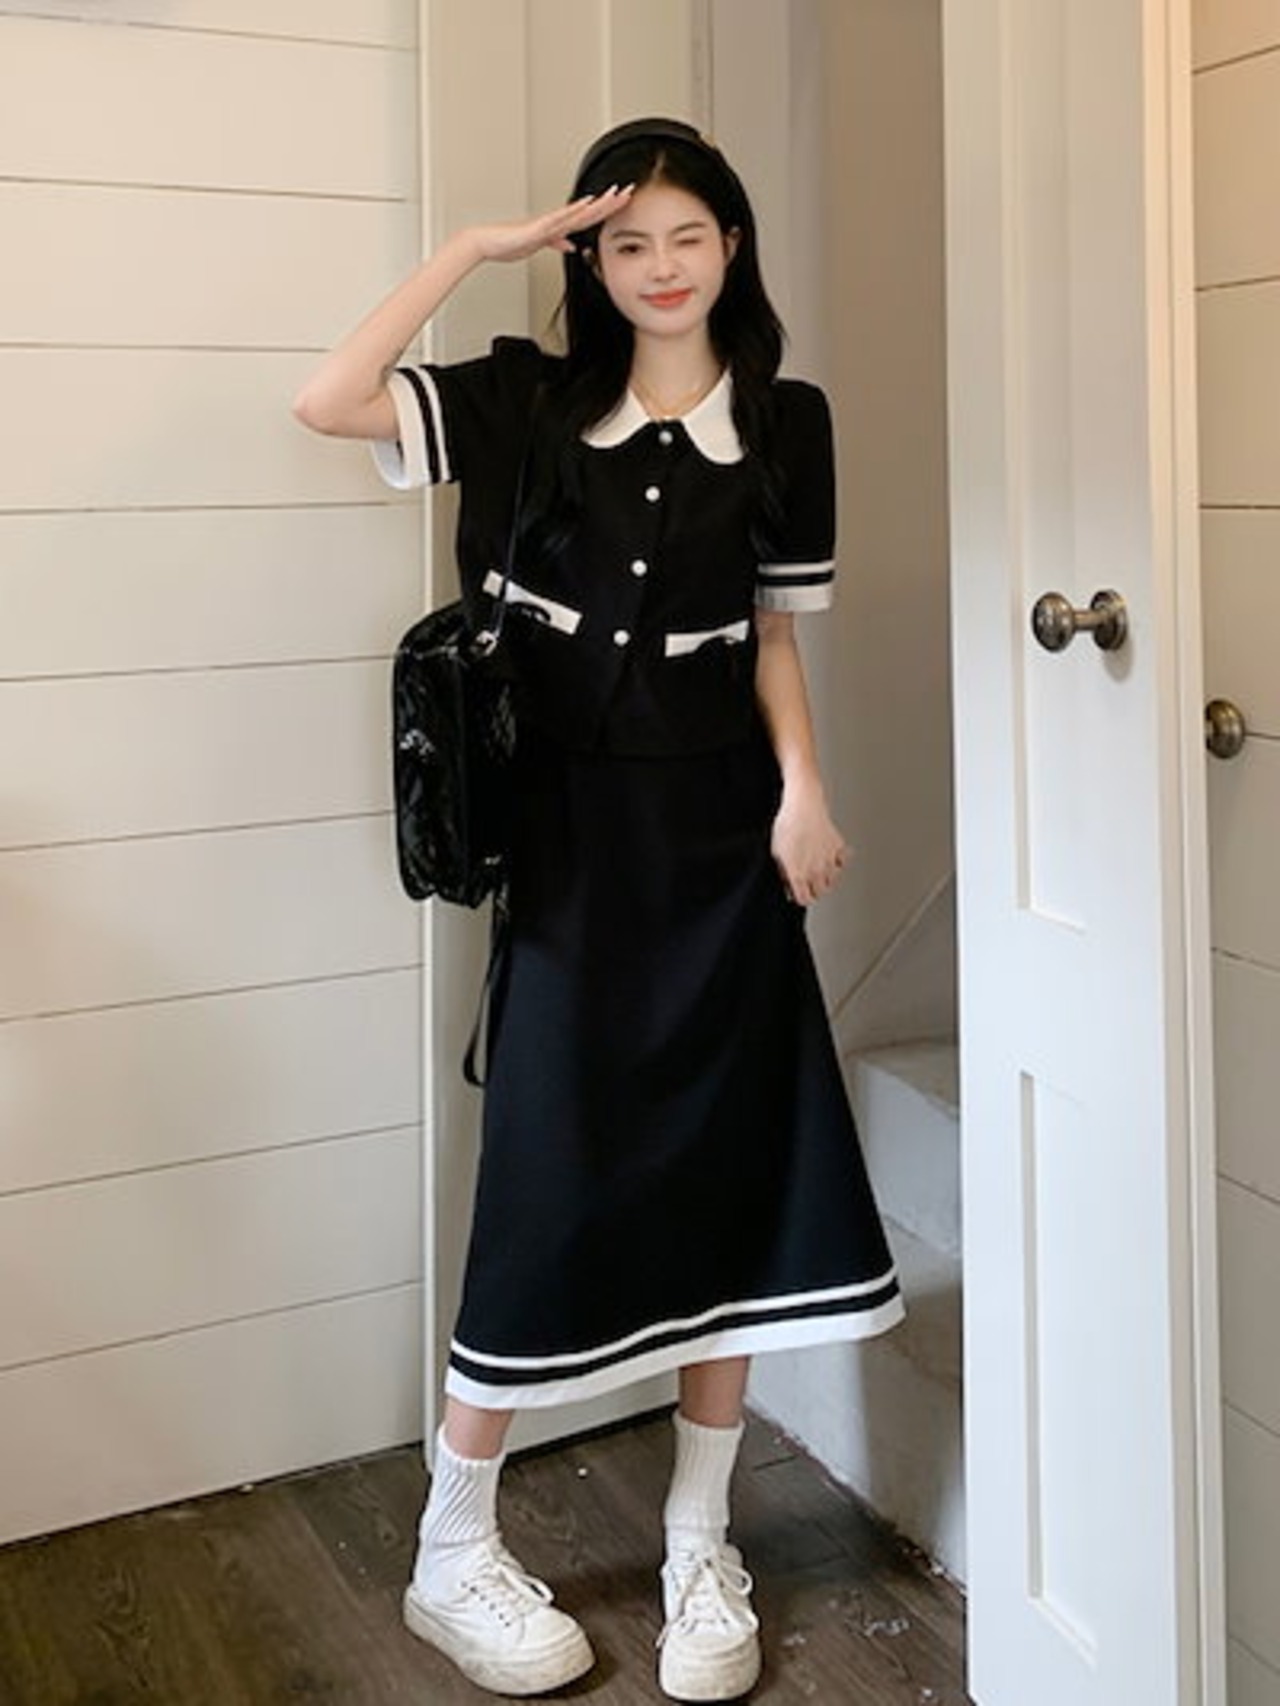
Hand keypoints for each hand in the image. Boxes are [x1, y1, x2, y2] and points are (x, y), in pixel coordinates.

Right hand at [468, 185, 633, 263]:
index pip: (588, 217)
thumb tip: (570, 245)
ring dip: (599, 203)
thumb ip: (556, 243)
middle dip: (610, 202)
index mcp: (558, 226)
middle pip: (589, 210)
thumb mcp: (539, 245)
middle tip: (630, 191)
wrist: (489, 243)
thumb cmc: (510, 243)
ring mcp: (549, 222)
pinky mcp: (539, 227)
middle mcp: (556, 220)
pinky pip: (560, 218)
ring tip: (616, 194)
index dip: (607, 210)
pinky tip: (587, 204)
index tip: (623, 203)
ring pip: (579, 211)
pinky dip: (575, 211)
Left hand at [770, 786, 850, 906]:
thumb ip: (784, 873)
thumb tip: (789, 886)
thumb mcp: (776, 852)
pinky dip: (839, 861)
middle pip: (821, 892)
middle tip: (808, 880)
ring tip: (818, 868)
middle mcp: (816, 871)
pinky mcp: (839, 848)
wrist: (803, 806)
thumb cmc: (787, 825)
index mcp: (799, 874)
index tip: (799, 891)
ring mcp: (830, 860)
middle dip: (813, 889)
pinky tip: (831, 856)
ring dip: (826, 877)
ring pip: (833, 880)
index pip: (805, 899)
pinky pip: (843, 862)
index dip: (801, 896)